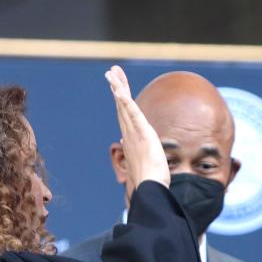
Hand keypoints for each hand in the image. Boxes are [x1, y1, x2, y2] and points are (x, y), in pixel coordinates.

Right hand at [104, 65, 169, 189]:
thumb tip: (127, 145)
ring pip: (124, 106)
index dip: (121, 100)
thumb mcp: (145, 162)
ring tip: (112, 74)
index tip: (117, 87)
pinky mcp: (142, 134)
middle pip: (122, 106)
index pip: (125, 115)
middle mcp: (129, 134)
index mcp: (132, 139)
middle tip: (111, 72)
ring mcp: (134, 134)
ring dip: (118, 88)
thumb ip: (137, 153)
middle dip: (117, 87)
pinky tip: (120, 90)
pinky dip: (126, 101)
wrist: (149, 189)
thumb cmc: (150, 180)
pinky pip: (133, 114)